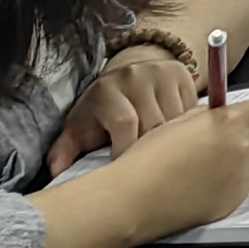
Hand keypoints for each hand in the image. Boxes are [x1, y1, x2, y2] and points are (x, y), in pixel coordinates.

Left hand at [44, 44, 199, 170]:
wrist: (127, 75)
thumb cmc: (101, 110)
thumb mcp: (79, 128)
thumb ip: (64, 151)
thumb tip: (56, 174)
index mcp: (106, 90)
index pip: (126, 123)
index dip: (127, 150)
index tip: (125, 170)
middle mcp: (135, 76)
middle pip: (154, 125)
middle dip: (150, 149)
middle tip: (145, 165)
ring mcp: (162, 73)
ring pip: (177, 119)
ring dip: (170, 140)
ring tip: (159, 150)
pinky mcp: (182, 75)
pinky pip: (192, 110)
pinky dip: (185, 128)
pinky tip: (173, 135)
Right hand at [95, 95, 248, 236]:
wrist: (133, 198)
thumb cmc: (148, 159)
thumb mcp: (177, 122)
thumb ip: (208, 116)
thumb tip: (220, 115)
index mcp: (229, 122)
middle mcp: (242, 149)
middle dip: (246, 141)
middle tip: (219, 147)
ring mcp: (240, 178)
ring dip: (242, 165)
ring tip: (210, 170)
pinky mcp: (233, 202)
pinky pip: (244, 189)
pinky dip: (232, 186)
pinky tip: (205, 187)